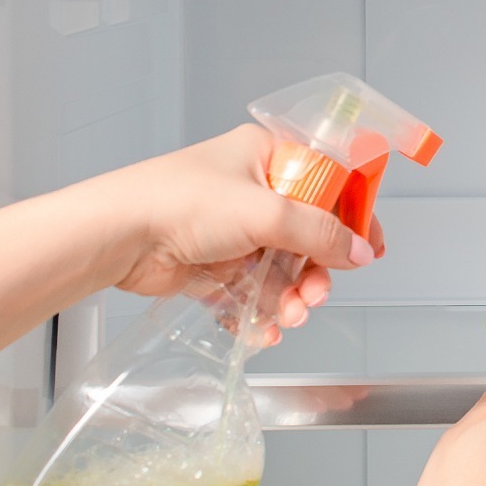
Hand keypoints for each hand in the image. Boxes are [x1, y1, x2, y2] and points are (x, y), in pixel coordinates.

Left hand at [91, 124, 384, 339]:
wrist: (115, 237)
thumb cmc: (179, 202)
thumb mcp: (266, 212)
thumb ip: (320, 233)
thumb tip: (360, 251)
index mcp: (267, 156)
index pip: (328, 183)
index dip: (353, 216)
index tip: (370, 246)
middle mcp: (251, 188)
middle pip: (307, 233)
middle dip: (316, 270)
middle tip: (318, 294)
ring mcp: (231, 228)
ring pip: (282, 267)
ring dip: (291, 296)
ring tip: (290, 316)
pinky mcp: (213, 262)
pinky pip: (251, 289)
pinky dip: (261, 311)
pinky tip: (266, 329)